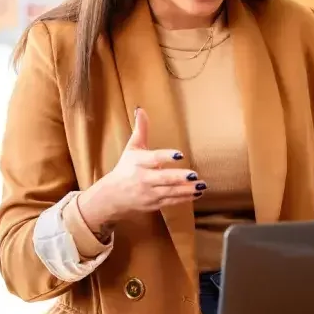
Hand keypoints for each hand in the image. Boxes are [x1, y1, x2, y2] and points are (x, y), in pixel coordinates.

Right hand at [79, 108, 201, 231]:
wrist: (112, 196)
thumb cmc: (125, 168)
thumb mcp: (131, 148)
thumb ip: (140, 129)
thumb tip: (141, 109)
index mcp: (138, 162)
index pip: (154, 158)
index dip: (167, 156)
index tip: (180, 154)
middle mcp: (143, 178)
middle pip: (163, 178)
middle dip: (179, 177)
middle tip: (194, 174)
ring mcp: (149, 193)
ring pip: (170, 191)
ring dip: (187, 189)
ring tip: (201, 185)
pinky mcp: (154, 204)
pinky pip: (171, 201)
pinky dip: (184, 198)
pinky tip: (197, 193)